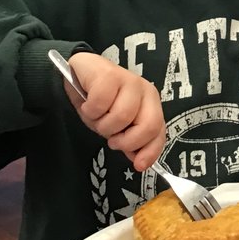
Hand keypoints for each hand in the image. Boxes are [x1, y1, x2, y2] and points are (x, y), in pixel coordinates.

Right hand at [65, 52, 164, 170]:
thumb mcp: (117, 126)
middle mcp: (146, 91)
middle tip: (111, 138)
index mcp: (151, 105)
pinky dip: (90, 110)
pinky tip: (87, 104)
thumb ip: (131, 140)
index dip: (150, 151)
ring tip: (97, 117)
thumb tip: (139, 161)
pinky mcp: (110, 74)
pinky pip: (100, 104)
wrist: (79, 74)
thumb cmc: (101, 102)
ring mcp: (130, 80)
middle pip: (148, 125)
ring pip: (122, 117)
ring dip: (103, 124)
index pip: (159, 132)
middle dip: (126, 140)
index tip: (138, 165)